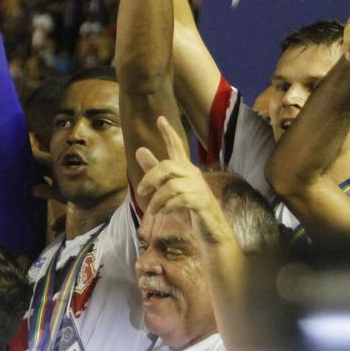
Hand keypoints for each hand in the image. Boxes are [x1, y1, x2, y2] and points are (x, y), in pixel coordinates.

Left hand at [135, 117, 233, 247]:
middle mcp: (193, 175)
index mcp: (184, 170)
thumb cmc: (187, 210)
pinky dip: (168, 206)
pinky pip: (181, 199)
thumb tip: (139, 149)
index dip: (169, 133)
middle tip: (140, 191)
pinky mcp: (202, 202)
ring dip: (157, 199)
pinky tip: (164, 212)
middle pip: (168, 166)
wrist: (210, 232)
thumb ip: (153, 172)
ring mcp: (199, 188)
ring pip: (171, 185)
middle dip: (150, 178)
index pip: (177, 147)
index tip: (160, 118)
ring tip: (153, 210)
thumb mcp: (165, 191)